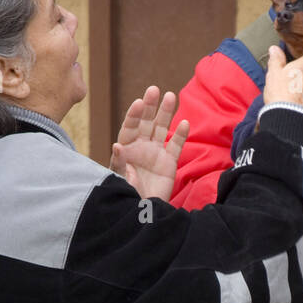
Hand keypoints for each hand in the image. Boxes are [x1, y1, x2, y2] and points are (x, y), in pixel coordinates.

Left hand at [111, 86, 188, 202]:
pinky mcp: (169, 162)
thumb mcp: (120, 180)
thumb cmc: (127, 196)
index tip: (138, 103)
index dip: (133, 115)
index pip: (129, 127)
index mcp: (125, 148)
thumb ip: (120, 163)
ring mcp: (155, 153)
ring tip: (170, 96)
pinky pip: (176, 146)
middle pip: (145, 122)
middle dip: (149, 106)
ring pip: (161, 128)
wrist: (143, 213)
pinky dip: (180, 135)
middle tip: (154, 90)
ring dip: (165, 113)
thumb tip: (118, 145)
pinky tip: (184, 123)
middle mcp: (140, 147)